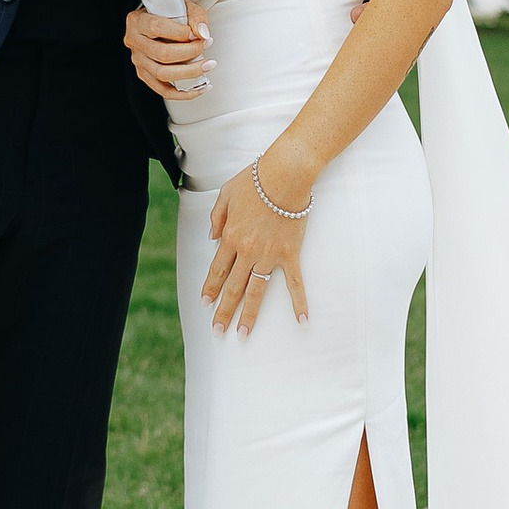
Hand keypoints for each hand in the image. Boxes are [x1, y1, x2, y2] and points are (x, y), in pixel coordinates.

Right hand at [125, 6, 211, 99]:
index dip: (180, 32)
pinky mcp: (145, 76)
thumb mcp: (183, 7)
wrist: (158, 21)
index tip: (196, 33)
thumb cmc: (170, 14)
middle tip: (206, 46)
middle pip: (161, 53)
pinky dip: (184, 93)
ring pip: (162, 74)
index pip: (156, 27)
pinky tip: (201, 88)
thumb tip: (203, 34)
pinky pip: (163, 90)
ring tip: (208, 66)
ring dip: (189, 72)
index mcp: (137, 21)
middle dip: (189, 52)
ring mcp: (138, 61)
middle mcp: (134, 42)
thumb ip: (195, 17)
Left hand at [201, 153, 310, 335]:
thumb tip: (210, 237)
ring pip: (256, 291)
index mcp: (230, 236)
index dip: (210, 287)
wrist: (285, 175)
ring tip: (243, 333)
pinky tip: (302, 322)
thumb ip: (216, 216)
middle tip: (218, 331)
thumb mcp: (226, 193)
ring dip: (249, 314)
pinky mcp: (290, 254)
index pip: (217, 269)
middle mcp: (247, 251)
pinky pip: (295, 283)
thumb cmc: (255, 179)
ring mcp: (269, 255)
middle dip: (224, 310)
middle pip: (233, 286)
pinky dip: (299, 303)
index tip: (205, 304)